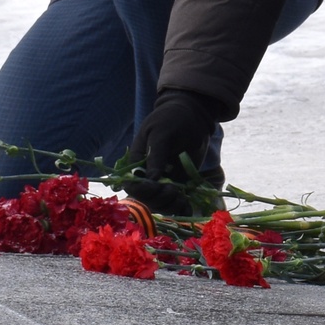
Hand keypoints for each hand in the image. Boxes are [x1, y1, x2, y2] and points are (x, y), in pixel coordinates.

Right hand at [125, 88, 224, 212]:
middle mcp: (147, 175)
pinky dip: (182, 209)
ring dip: (170, 206)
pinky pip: (177, 203)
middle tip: (174, 190)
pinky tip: (189, 206)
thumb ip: (157, 155)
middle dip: (159, 199)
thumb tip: (152, 178)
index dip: (143, 191)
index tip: (157, 187)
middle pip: (146, 200)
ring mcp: (163, 182)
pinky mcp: (179, 184)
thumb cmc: (171, 118)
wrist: (192, 115)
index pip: (132, 186)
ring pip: (161, 205)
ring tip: (182, 196)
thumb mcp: (161, 132)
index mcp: (137, 162)